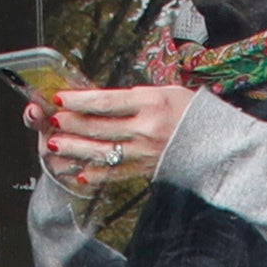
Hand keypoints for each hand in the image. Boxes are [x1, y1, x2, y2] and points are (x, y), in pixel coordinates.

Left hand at [30, 79, 186, 190]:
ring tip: (55, 145)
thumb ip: (133, 98)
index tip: (60, 98)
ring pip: (102, 151)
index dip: (80, 100)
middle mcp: (146, 128)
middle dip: (71, 124)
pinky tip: (79, 173)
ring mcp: (145, 152)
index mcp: (151, 103)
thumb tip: (100, 102)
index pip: (107, 101)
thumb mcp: (165, 92)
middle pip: (99, 126)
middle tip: (50, 120)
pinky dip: (96, 174)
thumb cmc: (190, 111)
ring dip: (75, 149)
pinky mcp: (146, 169)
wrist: (216, 141)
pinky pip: (116, 173)